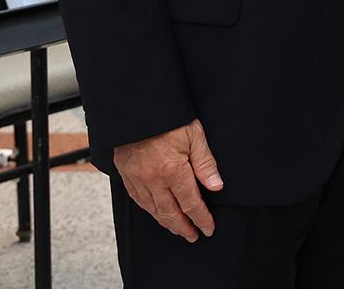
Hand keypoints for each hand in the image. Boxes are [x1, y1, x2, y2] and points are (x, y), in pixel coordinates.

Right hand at [113, 118, 222, 241]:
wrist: (137, 108)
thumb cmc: (168, 117)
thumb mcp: (194, 134)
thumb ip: (205, 162)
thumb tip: (216, 186)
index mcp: (173, 170)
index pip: (191, 203)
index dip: (201, 218)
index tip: (208, 228)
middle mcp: (153, 180)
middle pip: (171, 213)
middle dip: (184, 227)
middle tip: (194, 235)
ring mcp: (138, 180)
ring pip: (153, 211)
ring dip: (167, 223)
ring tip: (179, 228)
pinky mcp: (126, 176)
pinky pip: (139, 201)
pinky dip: (150, 211)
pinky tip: (157, 213)